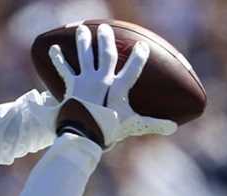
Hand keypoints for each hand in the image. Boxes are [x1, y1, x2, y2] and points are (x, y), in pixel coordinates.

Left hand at [48, 23, 176, 148]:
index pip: (132, 69)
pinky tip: (53, 48)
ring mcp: (86, 81)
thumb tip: (173, 127)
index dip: (138, 57)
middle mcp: (102, 79)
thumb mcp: (134, 126)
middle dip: (106, 40)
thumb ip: (154, 124)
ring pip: (85, 55)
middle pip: (106, 54)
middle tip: (105, 29)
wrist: (84, 135)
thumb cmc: (109, 130)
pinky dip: (58, 59)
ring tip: (83, 30)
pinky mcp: (72, 86)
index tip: (142, 46)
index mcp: (118, 88)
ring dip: (84, 41)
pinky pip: (65, 69)